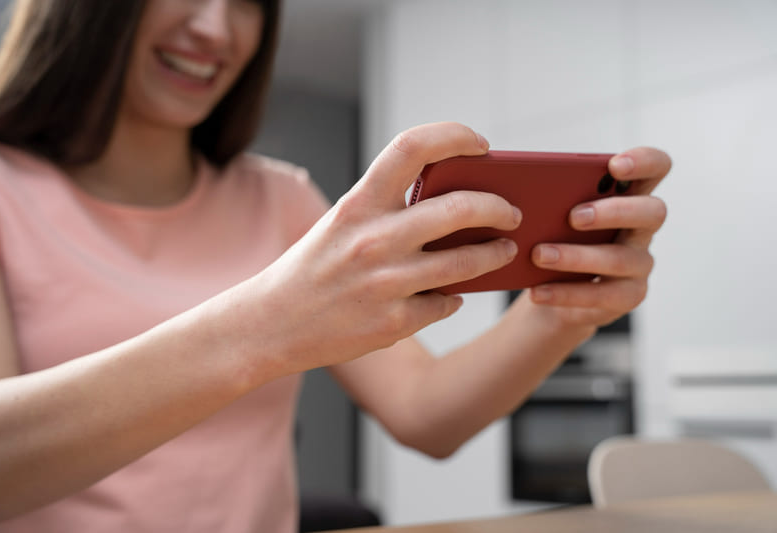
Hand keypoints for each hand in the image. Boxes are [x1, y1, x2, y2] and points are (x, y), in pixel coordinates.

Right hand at [235, 123, 521, 373]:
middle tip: (511, 211)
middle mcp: (374, 240)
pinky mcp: (394, 322)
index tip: (480, 144)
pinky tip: (453, 293)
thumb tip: (455, 204)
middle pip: (460, 208)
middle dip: (498, 207)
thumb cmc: (312, 268)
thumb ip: (387, 210)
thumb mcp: (341, 224)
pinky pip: (446, 302)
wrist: (270, 325)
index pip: (412, 147)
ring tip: (503, 250)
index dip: (454, 135)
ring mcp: (386, 284)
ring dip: (494, 254)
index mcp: (358, 204)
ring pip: (466, 262)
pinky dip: (455, 296)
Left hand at [528, 147, 669, 327]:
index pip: (657, 168)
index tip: (614, 165)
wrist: (553, 291)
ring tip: (539, 254)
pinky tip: (537, 291)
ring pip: (620, 258)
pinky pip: (601, 295)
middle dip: (613, 212)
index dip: (644, 161)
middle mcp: (642, 228)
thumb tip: (519, 181)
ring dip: (577, 256)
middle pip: (652, 212)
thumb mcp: (552, 212)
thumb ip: (551, 194)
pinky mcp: (628, 296)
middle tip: (572, 217)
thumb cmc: (555, 238)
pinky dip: (565, 292)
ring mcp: (639, 264)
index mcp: (630, 195)